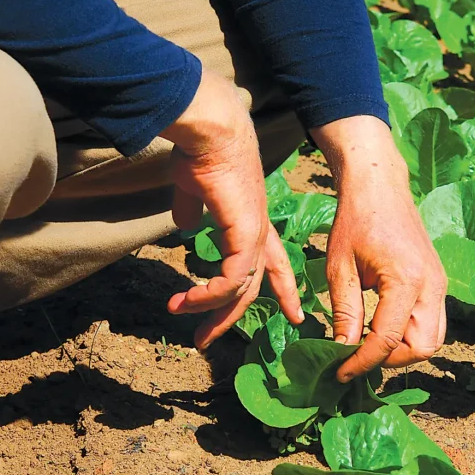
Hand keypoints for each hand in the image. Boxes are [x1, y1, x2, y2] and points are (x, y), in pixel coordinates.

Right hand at [161, 68, 302, 348]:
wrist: (211, 134)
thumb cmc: (201, 155)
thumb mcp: (192, 188)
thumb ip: (191, 209)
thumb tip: (185, 225)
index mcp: (252, 222)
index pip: (275, 263)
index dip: (284, 288)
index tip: (294, 315)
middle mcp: (258, 233)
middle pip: (252, 286)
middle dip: (229, 317)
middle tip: (206, 340)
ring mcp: (254, 237)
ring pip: (240, 290)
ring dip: (209, 310)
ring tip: (181, 317)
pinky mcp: (245, 237)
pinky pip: (229, 281)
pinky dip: (207, 295)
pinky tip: (187, 300)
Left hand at [311, 116, 446, 382]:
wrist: (380, 187)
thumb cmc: (355, 221)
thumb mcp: (340, 268)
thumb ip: (345, 312)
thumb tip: (342, 351)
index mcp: (407, 281)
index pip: (388, 340)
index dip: (362, 362)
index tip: (340, 372)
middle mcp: (432, 286)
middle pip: (423, 348)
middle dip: (390, 361)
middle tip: (357, 358)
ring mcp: (440, 285)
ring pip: (433, 340)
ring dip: (402, 351)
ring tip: (368, 347)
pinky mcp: (438, 283)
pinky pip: (433, 323)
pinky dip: (410, 336)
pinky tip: (381, 330)